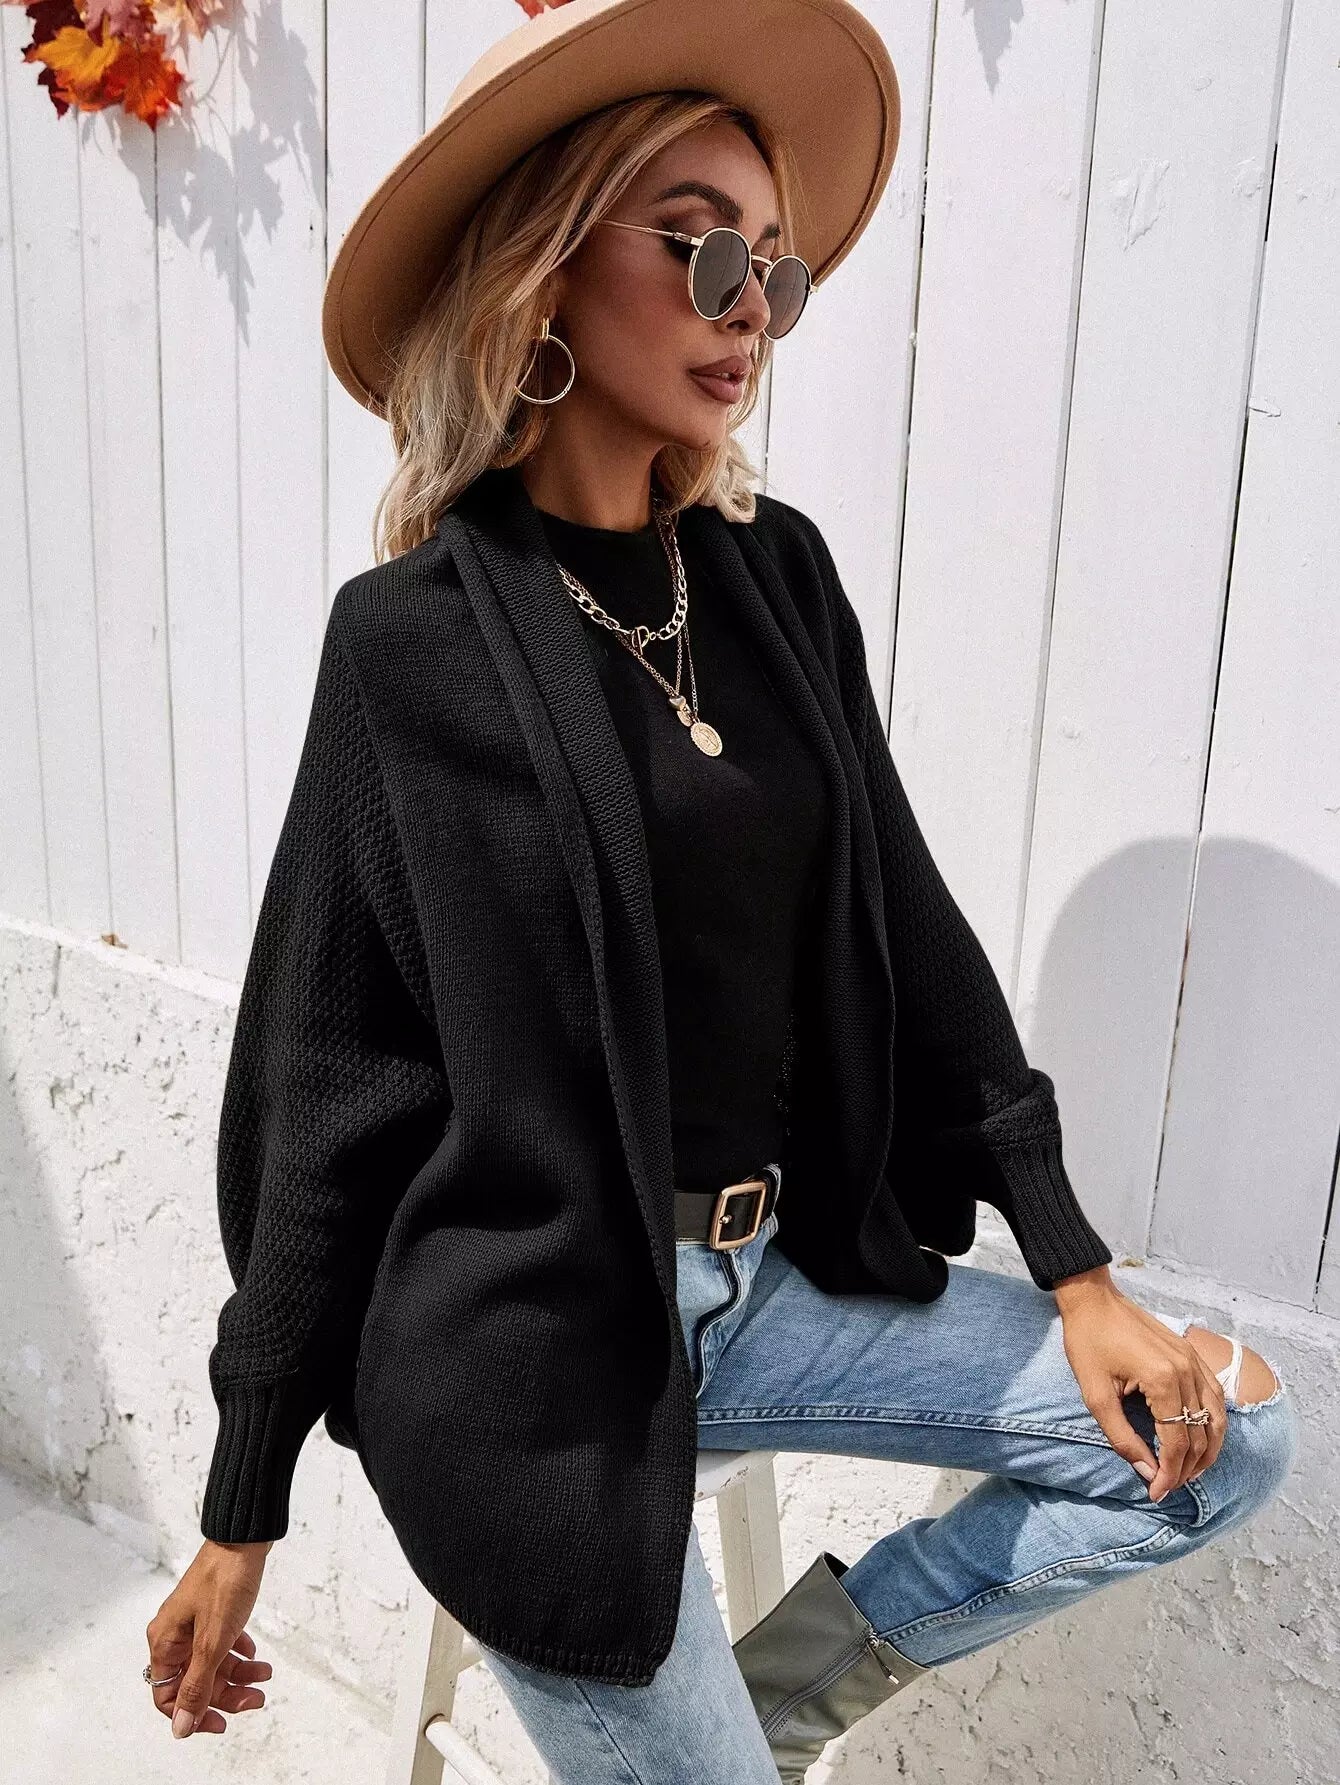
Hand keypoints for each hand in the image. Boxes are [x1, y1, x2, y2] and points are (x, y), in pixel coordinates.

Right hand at [145, 1539, 273, 1737]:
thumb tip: (181, 1726)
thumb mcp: (212, 1641)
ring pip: (213, 1663)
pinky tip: (253, 1653)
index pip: (169, 1695)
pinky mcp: (213, 1611)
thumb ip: (197, 1685)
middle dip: (226, 1693)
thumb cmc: (225, 1581)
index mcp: (165, 1642)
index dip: (194, 1713)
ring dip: (239, 1674)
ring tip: (265, 1673)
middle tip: (256, 1697)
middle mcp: (175, 1635)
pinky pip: (222, 1643)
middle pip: (195, 1681)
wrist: (244, 1538)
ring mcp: (194, 1622)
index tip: (221, 1722)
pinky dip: (238, 1652)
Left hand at [1053, 1267, 1225, 1504]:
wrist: (1092, 1299)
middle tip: (1169, 1486)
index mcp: (1163, 1380)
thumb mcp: (1096, 1395)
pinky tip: (1200, 1438)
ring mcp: (1194, 1360)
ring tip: (1188, 1472)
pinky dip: (1212, 1424)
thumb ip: (1122, 1438)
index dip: (1169, 1473)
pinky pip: (1215, 1396)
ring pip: (1216, 1419)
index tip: (1156, 1493)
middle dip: (1188, 1468)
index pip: (1177, 1442)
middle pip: (1201, 1435)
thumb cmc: (1087, 1343)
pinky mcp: (1192, 1354)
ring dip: (1207, 1450)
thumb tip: (1146, 1472)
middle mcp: (1186, 1370)